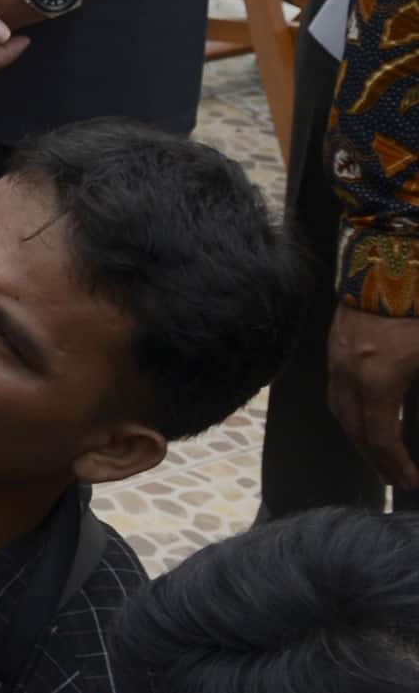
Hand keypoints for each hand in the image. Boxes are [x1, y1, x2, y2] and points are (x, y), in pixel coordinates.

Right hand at [328, 305, 418, 491]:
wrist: (388, 262)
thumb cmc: (418, 311)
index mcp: (379, 376)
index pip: (381, 436)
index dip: (397, 464)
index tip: (413, 481)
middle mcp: (349, 370)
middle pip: (353, 429)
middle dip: (374, 459)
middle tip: (396, 477)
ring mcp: (336, 357)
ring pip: (338, 411)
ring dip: (357, 437)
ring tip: (378, 454)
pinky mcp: (333, 345)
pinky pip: (335, 390)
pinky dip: (349, 412)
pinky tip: (365, 418)